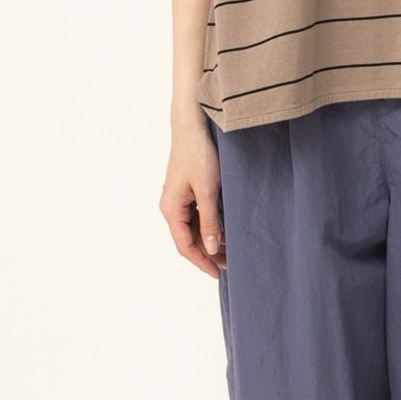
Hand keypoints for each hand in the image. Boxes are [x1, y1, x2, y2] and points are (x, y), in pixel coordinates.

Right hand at [160, 116, 225, 275]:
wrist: (193, 126)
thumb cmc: (198, 154)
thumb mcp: (207, 190)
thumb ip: (209, 221)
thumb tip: (209, 248)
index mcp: (171, 208)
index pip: (184, 245)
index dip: (201, 262)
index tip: (218, 273)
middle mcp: (171, 206)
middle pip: (188, 239)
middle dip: (208, 253)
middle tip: (229, 264)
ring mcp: (179, 199)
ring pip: (193, 229)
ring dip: (209, 240)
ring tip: (229, 250)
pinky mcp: (187, 192)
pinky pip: (196, 216)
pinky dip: (209, 226)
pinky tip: (224, 231)